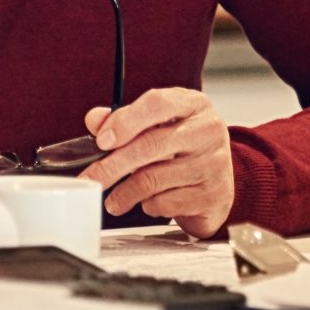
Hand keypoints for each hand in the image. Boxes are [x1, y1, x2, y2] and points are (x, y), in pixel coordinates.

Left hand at [83, 88, 234, 236]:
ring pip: (154, 179)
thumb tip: (94, 119)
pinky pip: (166, 203)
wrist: (217, 182)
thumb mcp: (156, 127)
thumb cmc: (182, 149)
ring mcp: (214, 163)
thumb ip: (123, 120)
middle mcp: (208, 130)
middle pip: (151, 145)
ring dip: (125, 192)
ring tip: (114, 199)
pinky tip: (150, 202)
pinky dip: (149, 205)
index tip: (102, 141)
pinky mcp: (214, 195)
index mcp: (193, 104)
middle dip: (113, 165)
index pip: (157, 103)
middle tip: (92, 178)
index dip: (125, 121)